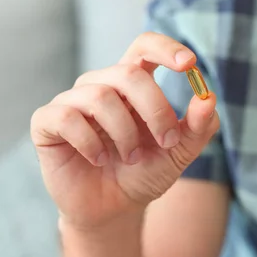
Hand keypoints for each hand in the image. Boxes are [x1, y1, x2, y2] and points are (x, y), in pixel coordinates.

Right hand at [31, 32, 218, 228]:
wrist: (113, 210)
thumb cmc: (143, 174)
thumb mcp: (178, 154)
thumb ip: (197, 128)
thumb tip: (208, 98)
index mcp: (132, 85)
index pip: (144, 47)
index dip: (165, 48)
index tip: (189, 65)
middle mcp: (100, 85)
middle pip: (129, 73)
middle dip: (155, 109)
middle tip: (167, 141)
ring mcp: (71, 102)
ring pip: (100, 96)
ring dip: (125, 133)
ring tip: (131, 158)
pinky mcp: (47, 122)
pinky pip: (67, 117)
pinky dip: (90, 142)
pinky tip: (100, 160)